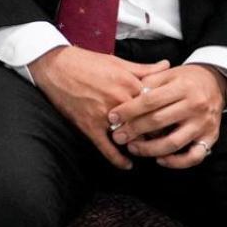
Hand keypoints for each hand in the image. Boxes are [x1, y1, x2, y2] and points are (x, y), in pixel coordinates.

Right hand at [29, 45, 169, 169]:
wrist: (53, 65)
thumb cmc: (85, 61)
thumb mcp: (117, 61)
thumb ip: (143, 68)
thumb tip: (166, 65)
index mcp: (129, 82)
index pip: (157, 106)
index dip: (167, 116)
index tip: (172, 122)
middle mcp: (120, 100)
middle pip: (148, 124)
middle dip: (157, 133)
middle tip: (164, 140)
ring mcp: (104, 114)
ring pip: (130, 137)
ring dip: (140, 146)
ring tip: (147, 150)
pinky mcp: (89, 125)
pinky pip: (107, 147)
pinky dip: (118, 159)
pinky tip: (127, 164)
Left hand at [107, 64, 224, 169]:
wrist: (216, 83)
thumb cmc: (185, 79)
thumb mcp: (168, 73)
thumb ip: (148, 83)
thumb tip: (125, 98)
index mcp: (182, 87)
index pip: (150, 101)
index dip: (129, 110)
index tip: (112, 117)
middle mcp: (194, 106)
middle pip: (159, 121)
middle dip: (134, 130)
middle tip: (117, 137)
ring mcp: (203, 124)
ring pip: (174, 142)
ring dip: (150, 149)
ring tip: (133, 148)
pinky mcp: (211, 138)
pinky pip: (194, 156)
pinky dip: (177, 162)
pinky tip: (160, 160)